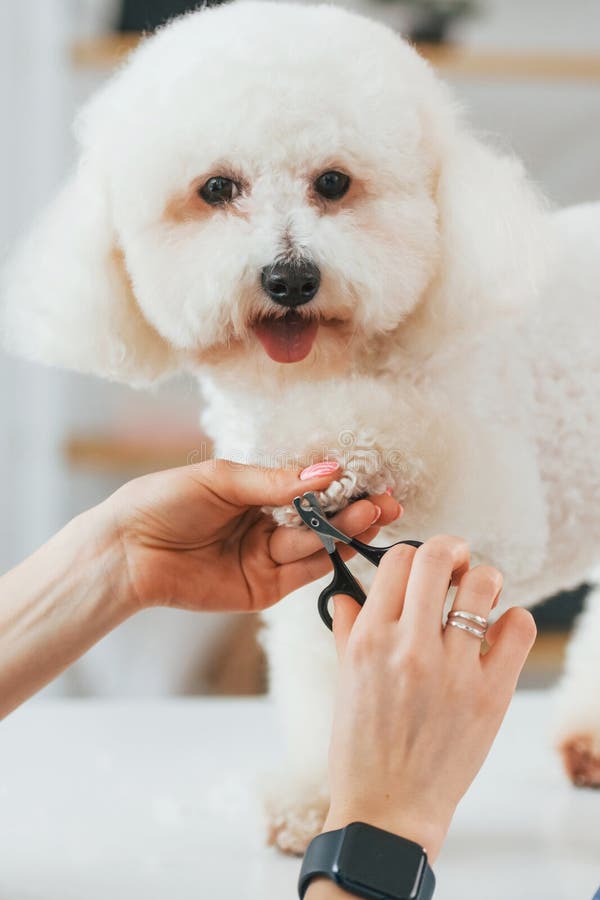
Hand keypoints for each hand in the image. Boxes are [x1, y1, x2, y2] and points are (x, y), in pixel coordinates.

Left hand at [106, 459, 400, 611]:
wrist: (127, 550)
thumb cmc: (165, 502)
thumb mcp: (222, 480)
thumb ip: (276, 481)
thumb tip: (328, 469)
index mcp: (256, 494)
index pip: (308, 488)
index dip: (341, 484)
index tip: (371, 478)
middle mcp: (266, 526)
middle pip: (320, 519)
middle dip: (353, 510)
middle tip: (385, 500)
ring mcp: (267, 559)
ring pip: (315, 544)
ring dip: (345, 530)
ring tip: (371, 514)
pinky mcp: (262, 589)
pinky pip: (301, 572)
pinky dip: (325, 558)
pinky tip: (348, 541)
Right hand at [322, 536, 536, 863]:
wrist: (387, 808)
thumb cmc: (360, 748)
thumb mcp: (344, 681)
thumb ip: (347, 629)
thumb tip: (347, 593)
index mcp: (370, 639)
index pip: (397, 561)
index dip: (410, 555)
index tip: (418, 567)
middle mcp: (410, 647)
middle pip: (438, 558)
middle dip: (450, 549)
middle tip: (455, 562)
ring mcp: (453, 669)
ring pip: (483, 585)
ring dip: (483, 580)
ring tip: (478, 597)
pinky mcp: (491, 694)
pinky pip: (517, 629)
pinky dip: (513, 620)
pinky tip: (499, 631)